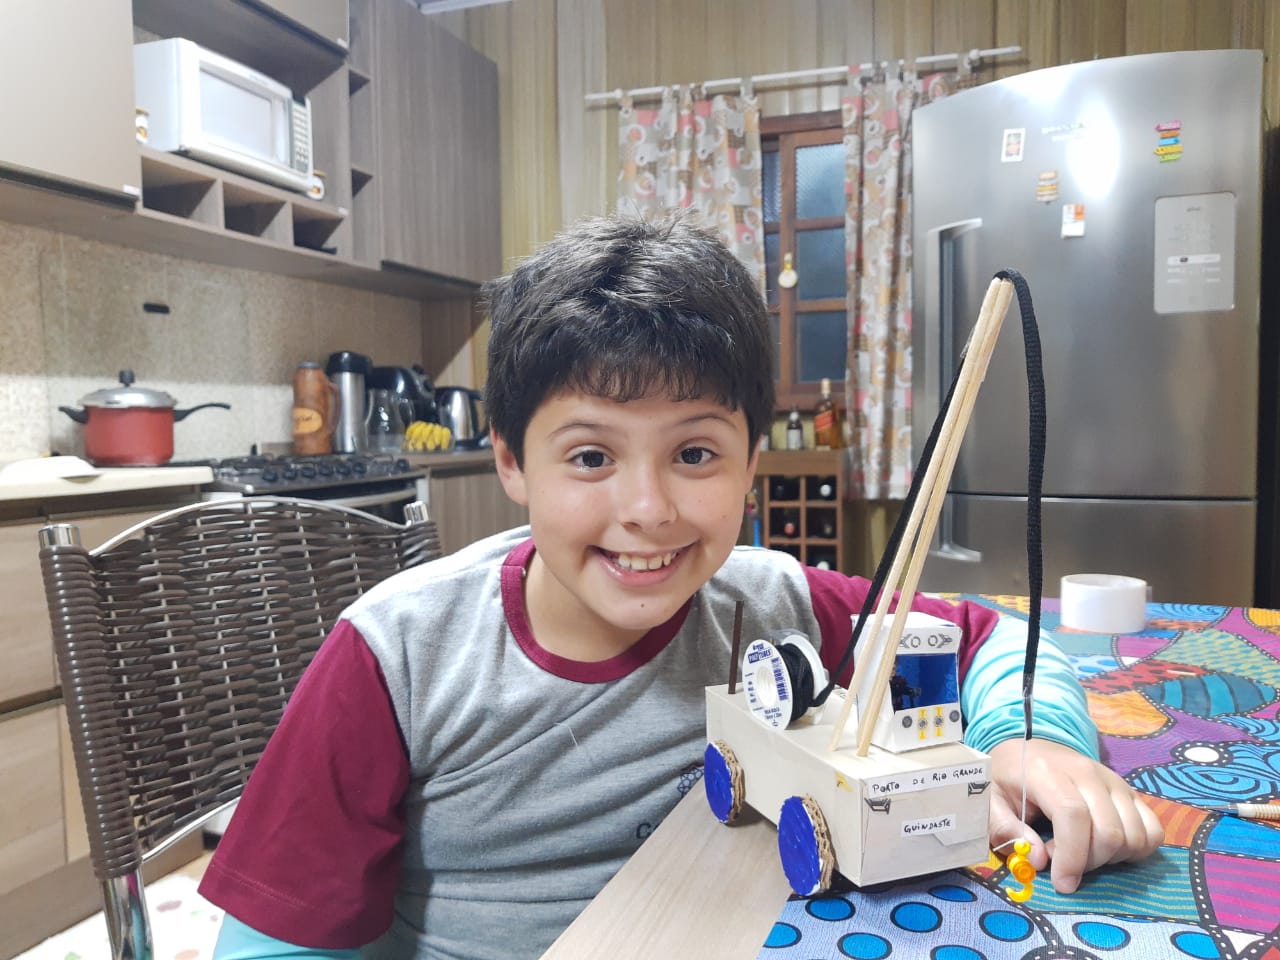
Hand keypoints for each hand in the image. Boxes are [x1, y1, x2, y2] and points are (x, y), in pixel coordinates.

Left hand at [985, 738, 1163, 893]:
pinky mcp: (1130, 792)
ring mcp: (1114, 782)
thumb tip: (1037, 860)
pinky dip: (1136, 850)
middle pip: (1108, 831)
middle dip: (1088, 862)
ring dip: (1111, 858)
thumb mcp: (991, 800)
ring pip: (1134, 835)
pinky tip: (1109, 850)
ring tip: (1081, 851)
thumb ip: (1006, 829)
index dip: (1071, 855)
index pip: (1073, 814)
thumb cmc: (1009, 777)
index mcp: (1048, 772)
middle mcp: (1087, 773)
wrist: (1032, 748)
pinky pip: (1153, 830)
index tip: (1062, 883)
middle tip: (1061, 861)